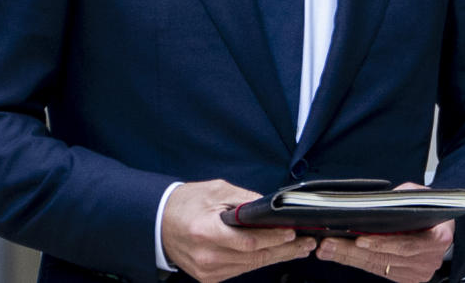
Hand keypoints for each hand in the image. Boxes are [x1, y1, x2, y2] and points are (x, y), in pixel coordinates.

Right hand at [161, 179, 316, 282]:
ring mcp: (207, 270)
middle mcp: (206, 256)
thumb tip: (270, 207)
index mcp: (206, 231)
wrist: (159, 221)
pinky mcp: (208, 277)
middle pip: (254, 257)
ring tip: (297, 249)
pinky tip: (272, 254)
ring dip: (275, 257)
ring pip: (250, 266)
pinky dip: (257, 261)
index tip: (292, 232)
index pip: (248, 241)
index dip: (273, 239)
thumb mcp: (216, 190)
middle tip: (305, 244)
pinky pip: (240, 270)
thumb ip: (244, 200)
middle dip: (283, 250)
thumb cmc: (186, 203)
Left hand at [315, 182, 453, 281]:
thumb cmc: (429, 206)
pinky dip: (357, 261)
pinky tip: (339, 254)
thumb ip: (404, 195)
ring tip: (327, 249)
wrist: (441, 224)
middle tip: (329, 243)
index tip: (359, 239)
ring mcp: (418, 271)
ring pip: (378, 266)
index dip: (382, 243)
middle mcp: (430, 259)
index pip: (407, 245)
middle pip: (386, 258)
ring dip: (349, 257)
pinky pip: (378, 270)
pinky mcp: (407, 277)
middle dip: (353, 251)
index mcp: (438, 238)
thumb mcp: (421, 194)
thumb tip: (378, 200)